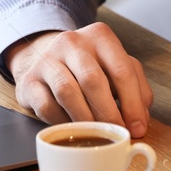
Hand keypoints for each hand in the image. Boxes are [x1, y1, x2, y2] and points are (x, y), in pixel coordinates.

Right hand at [4, 24, 154, 136]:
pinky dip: (62, 121)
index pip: (121, 69)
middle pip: (93, 80)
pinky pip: (47, 106)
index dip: (132, 103)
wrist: (47, 58)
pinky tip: (72, 127)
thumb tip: (140, 121)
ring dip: (85, 119)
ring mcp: (47, 59)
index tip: (137, 128)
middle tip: (116, 133)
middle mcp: (72, 42)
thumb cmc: (89, 67)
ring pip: (67, 92)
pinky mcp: (29, 81)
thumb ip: (137, 90)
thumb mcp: (116, 68)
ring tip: (96, 133)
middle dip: (108, 113)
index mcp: (100, 36)